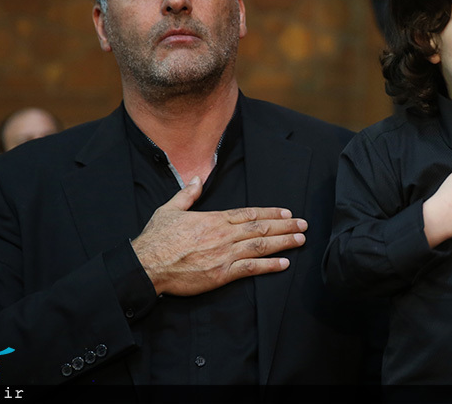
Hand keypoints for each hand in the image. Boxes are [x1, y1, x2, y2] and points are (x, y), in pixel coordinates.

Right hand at [131, 177, 307, 295]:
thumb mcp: (169, 209)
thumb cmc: (157, 239)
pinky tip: (285, 263)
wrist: (147, 264)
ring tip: (300, 239)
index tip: (286, 212)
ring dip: (284, 242)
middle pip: (260, 228)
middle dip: (284, 226)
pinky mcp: (221, 274)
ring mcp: (224, 254)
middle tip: (303, 225)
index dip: (270, 213)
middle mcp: (224, 235)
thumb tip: (195, 179)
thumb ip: (186, 194)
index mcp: (214, 219)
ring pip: (261, 246)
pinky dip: (269, 265)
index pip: (248, 214)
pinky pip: (251, 268)